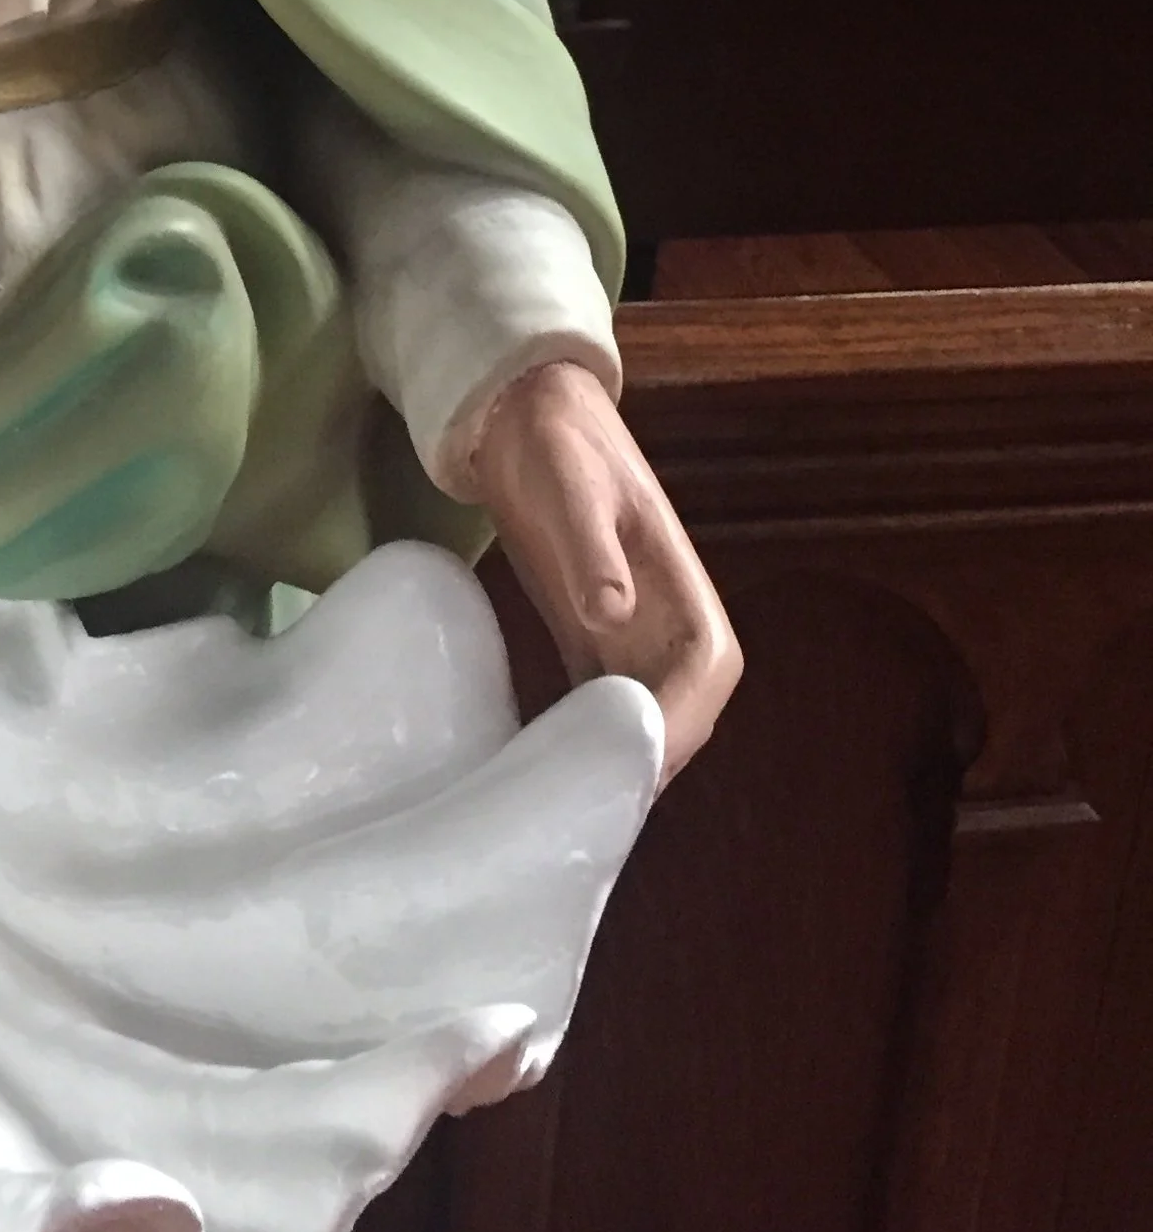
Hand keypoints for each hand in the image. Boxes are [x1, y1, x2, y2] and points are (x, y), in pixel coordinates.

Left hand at [472, 359, 740, 782]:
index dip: (682, 724)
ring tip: (570, 813)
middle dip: (650, 764)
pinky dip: (583, 743)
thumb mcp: (573, 485)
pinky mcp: (589, 643)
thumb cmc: (559, 442)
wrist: (524, 416)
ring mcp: (630, 639)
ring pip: (642, 720)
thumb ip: (594, 548)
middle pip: (681, 712)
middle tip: (597, 814)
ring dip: (617, 763)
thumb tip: (614, 616)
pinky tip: (544, 776)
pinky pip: (598, 707)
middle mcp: (669, 625)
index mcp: (687, 588)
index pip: (707, 673)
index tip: (641, 768)